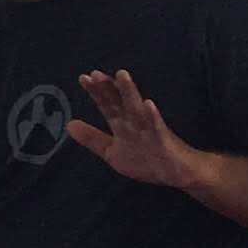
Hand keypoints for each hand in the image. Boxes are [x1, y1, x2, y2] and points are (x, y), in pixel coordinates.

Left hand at [68, 69, 204, 191]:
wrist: (178, 173)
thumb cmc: (147, 160)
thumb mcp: (112, 152)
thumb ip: (92, 138)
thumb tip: (70, 125)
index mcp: (123, 125)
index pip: (107, 105)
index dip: (96, 92)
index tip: (84, 78)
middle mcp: (135, 123)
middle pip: (119, 102)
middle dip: (108, 88)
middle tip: (96, 74)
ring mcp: (150, 129)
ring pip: (138, 108)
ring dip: (130, 92)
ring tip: (122, 76)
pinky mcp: (164, 139)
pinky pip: (158, 127)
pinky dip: (153, 116)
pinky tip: (148, 104)